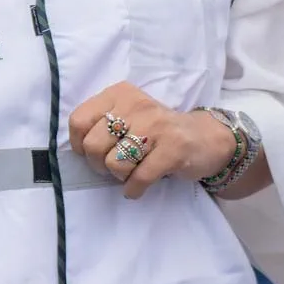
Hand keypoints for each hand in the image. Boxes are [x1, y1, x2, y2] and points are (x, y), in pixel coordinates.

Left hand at [67, 81, 236, 199]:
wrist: (205, 138)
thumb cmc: (158, 131)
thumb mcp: (128, 115)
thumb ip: (101, 124)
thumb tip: (77, 152)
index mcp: (121, 94)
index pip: (79, 120)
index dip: (80, 144)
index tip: (95, 151)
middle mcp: (138, 105)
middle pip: (94, 146)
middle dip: (100, 165)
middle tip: (115, 165)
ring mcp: (157, 126)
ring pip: (114, 164)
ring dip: (120, 177)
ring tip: (133, 170)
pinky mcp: (173, 148)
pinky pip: (139, 178)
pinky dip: (134, 189)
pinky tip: (139, 186)